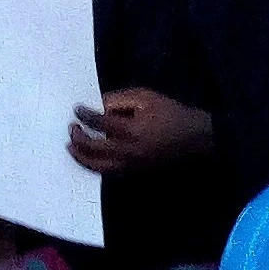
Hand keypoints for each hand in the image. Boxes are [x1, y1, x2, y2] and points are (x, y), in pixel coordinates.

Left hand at [66, 87, 212, 173]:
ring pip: (97, 165)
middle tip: (72, 127)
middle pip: (92, 147)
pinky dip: (94, 166)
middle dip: (78, 136)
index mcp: (131, 130)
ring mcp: (131, 164)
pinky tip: (89, 158)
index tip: (77, 109)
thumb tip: (100, 106)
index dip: (83, 114)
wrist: (197, 138)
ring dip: (81, 156)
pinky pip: (108, 172)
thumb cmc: (173, 114)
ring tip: (71, 147)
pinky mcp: (135, 171)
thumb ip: (120, 99)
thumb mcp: (147, 97)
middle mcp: (128, 150)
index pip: (98, 122)